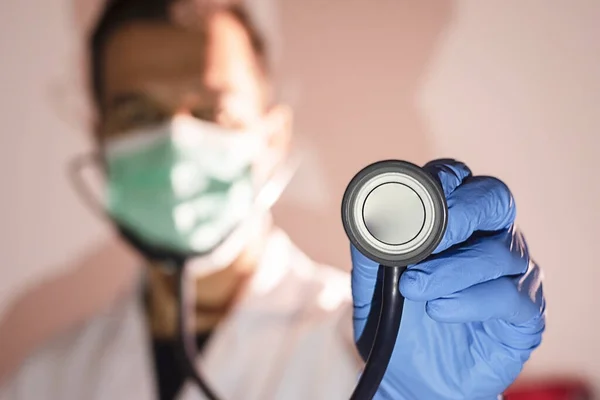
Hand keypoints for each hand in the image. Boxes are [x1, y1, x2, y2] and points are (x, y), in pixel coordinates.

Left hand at [351, 159, 544, 399]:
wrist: (411, 376)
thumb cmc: (396, 320)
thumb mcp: (371, 285)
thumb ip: (369, 252)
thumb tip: (366, 220)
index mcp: (453, 221)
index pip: (458, 178)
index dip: (440, 180)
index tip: (413, 201)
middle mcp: (488, 237)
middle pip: (495, 199)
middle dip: (462, 213)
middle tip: (429, 238)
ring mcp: (512, 273)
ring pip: (499, 251)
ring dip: (452, 269)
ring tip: (415, 289)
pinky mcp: (524, 313)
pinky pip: (510, 296)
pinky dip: (471, 301)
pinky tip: (440, 310)